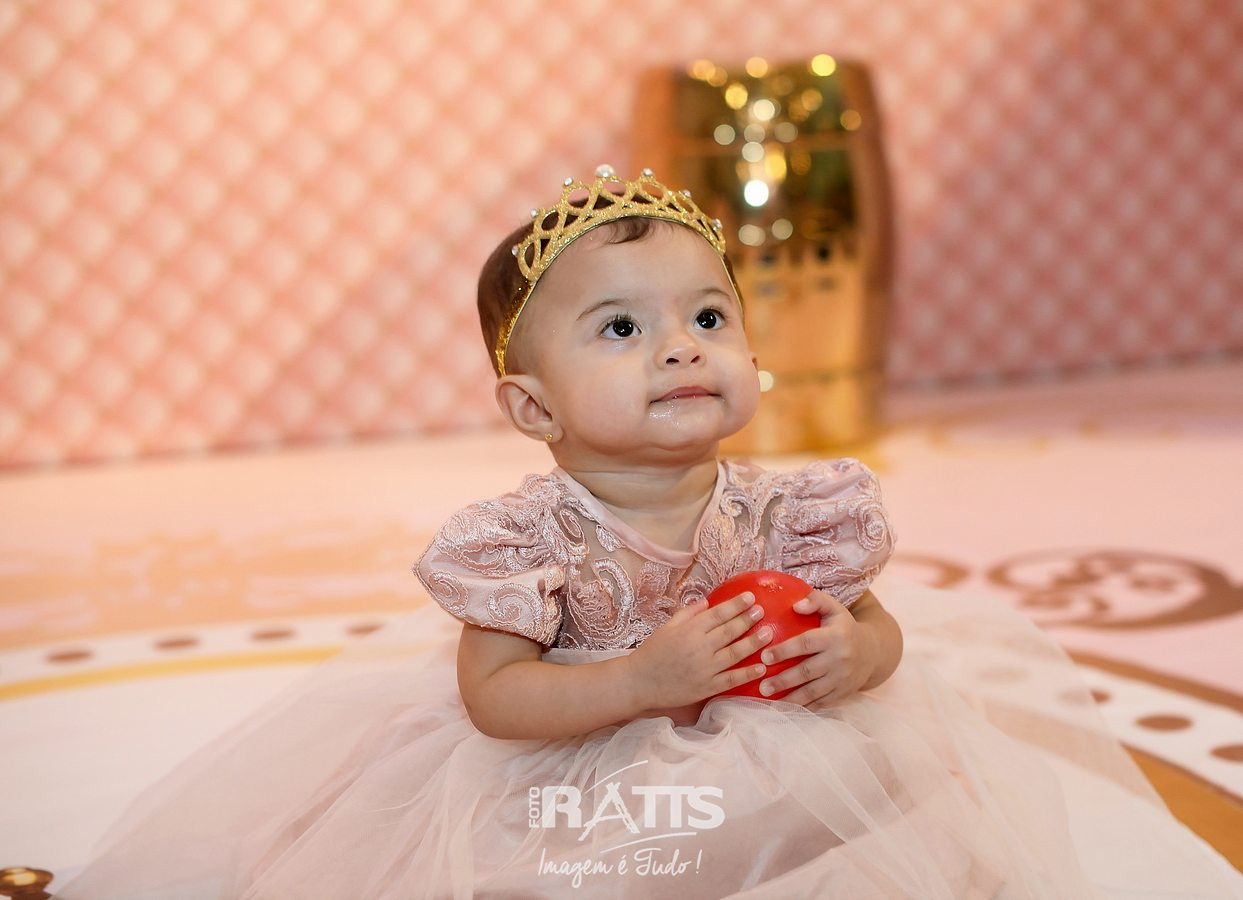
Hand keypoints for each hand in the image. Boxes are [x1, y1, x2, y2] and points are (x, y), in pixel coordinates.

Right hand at [627, 592, 774, 709]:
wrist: (639, 682)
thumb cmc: (652, 652)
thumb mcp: (667, 627)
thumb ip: (688, 613)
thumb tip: (708, 602)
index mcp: (690, 630)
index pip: (718, 614)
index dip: (736, 604)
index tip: (750, 597)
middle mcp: (699, 647)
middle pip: (729, 631)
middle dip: (748, 619)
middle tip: (762, 611)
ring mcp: (704, 668)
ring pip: (735, 653)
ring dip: (753, 642)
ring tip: (768, 633)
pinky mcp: (706, 687)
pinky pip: (731, 680)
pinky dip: (747, 674)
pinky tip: (760, 667)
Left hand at [755, 590, 875, 707]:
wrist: (872, 652)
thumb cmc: (843, 627)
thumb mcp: (834, 608)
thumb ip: (815, 601)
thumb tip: (795, 605)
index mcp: (836, 636)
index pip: (806, 643)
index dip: (785, 651)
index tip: (764, 656)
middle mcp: (840, 659)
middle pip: (807, 671)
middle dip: (783, 680)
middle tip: (762, 685)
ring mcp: (842, 679)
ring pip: (813, 691)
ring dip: (790, 697)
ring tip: (768, 699)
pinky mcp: (843, 693)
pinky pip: (821, 703)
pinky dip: (803, 707)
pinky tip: (786, 708)